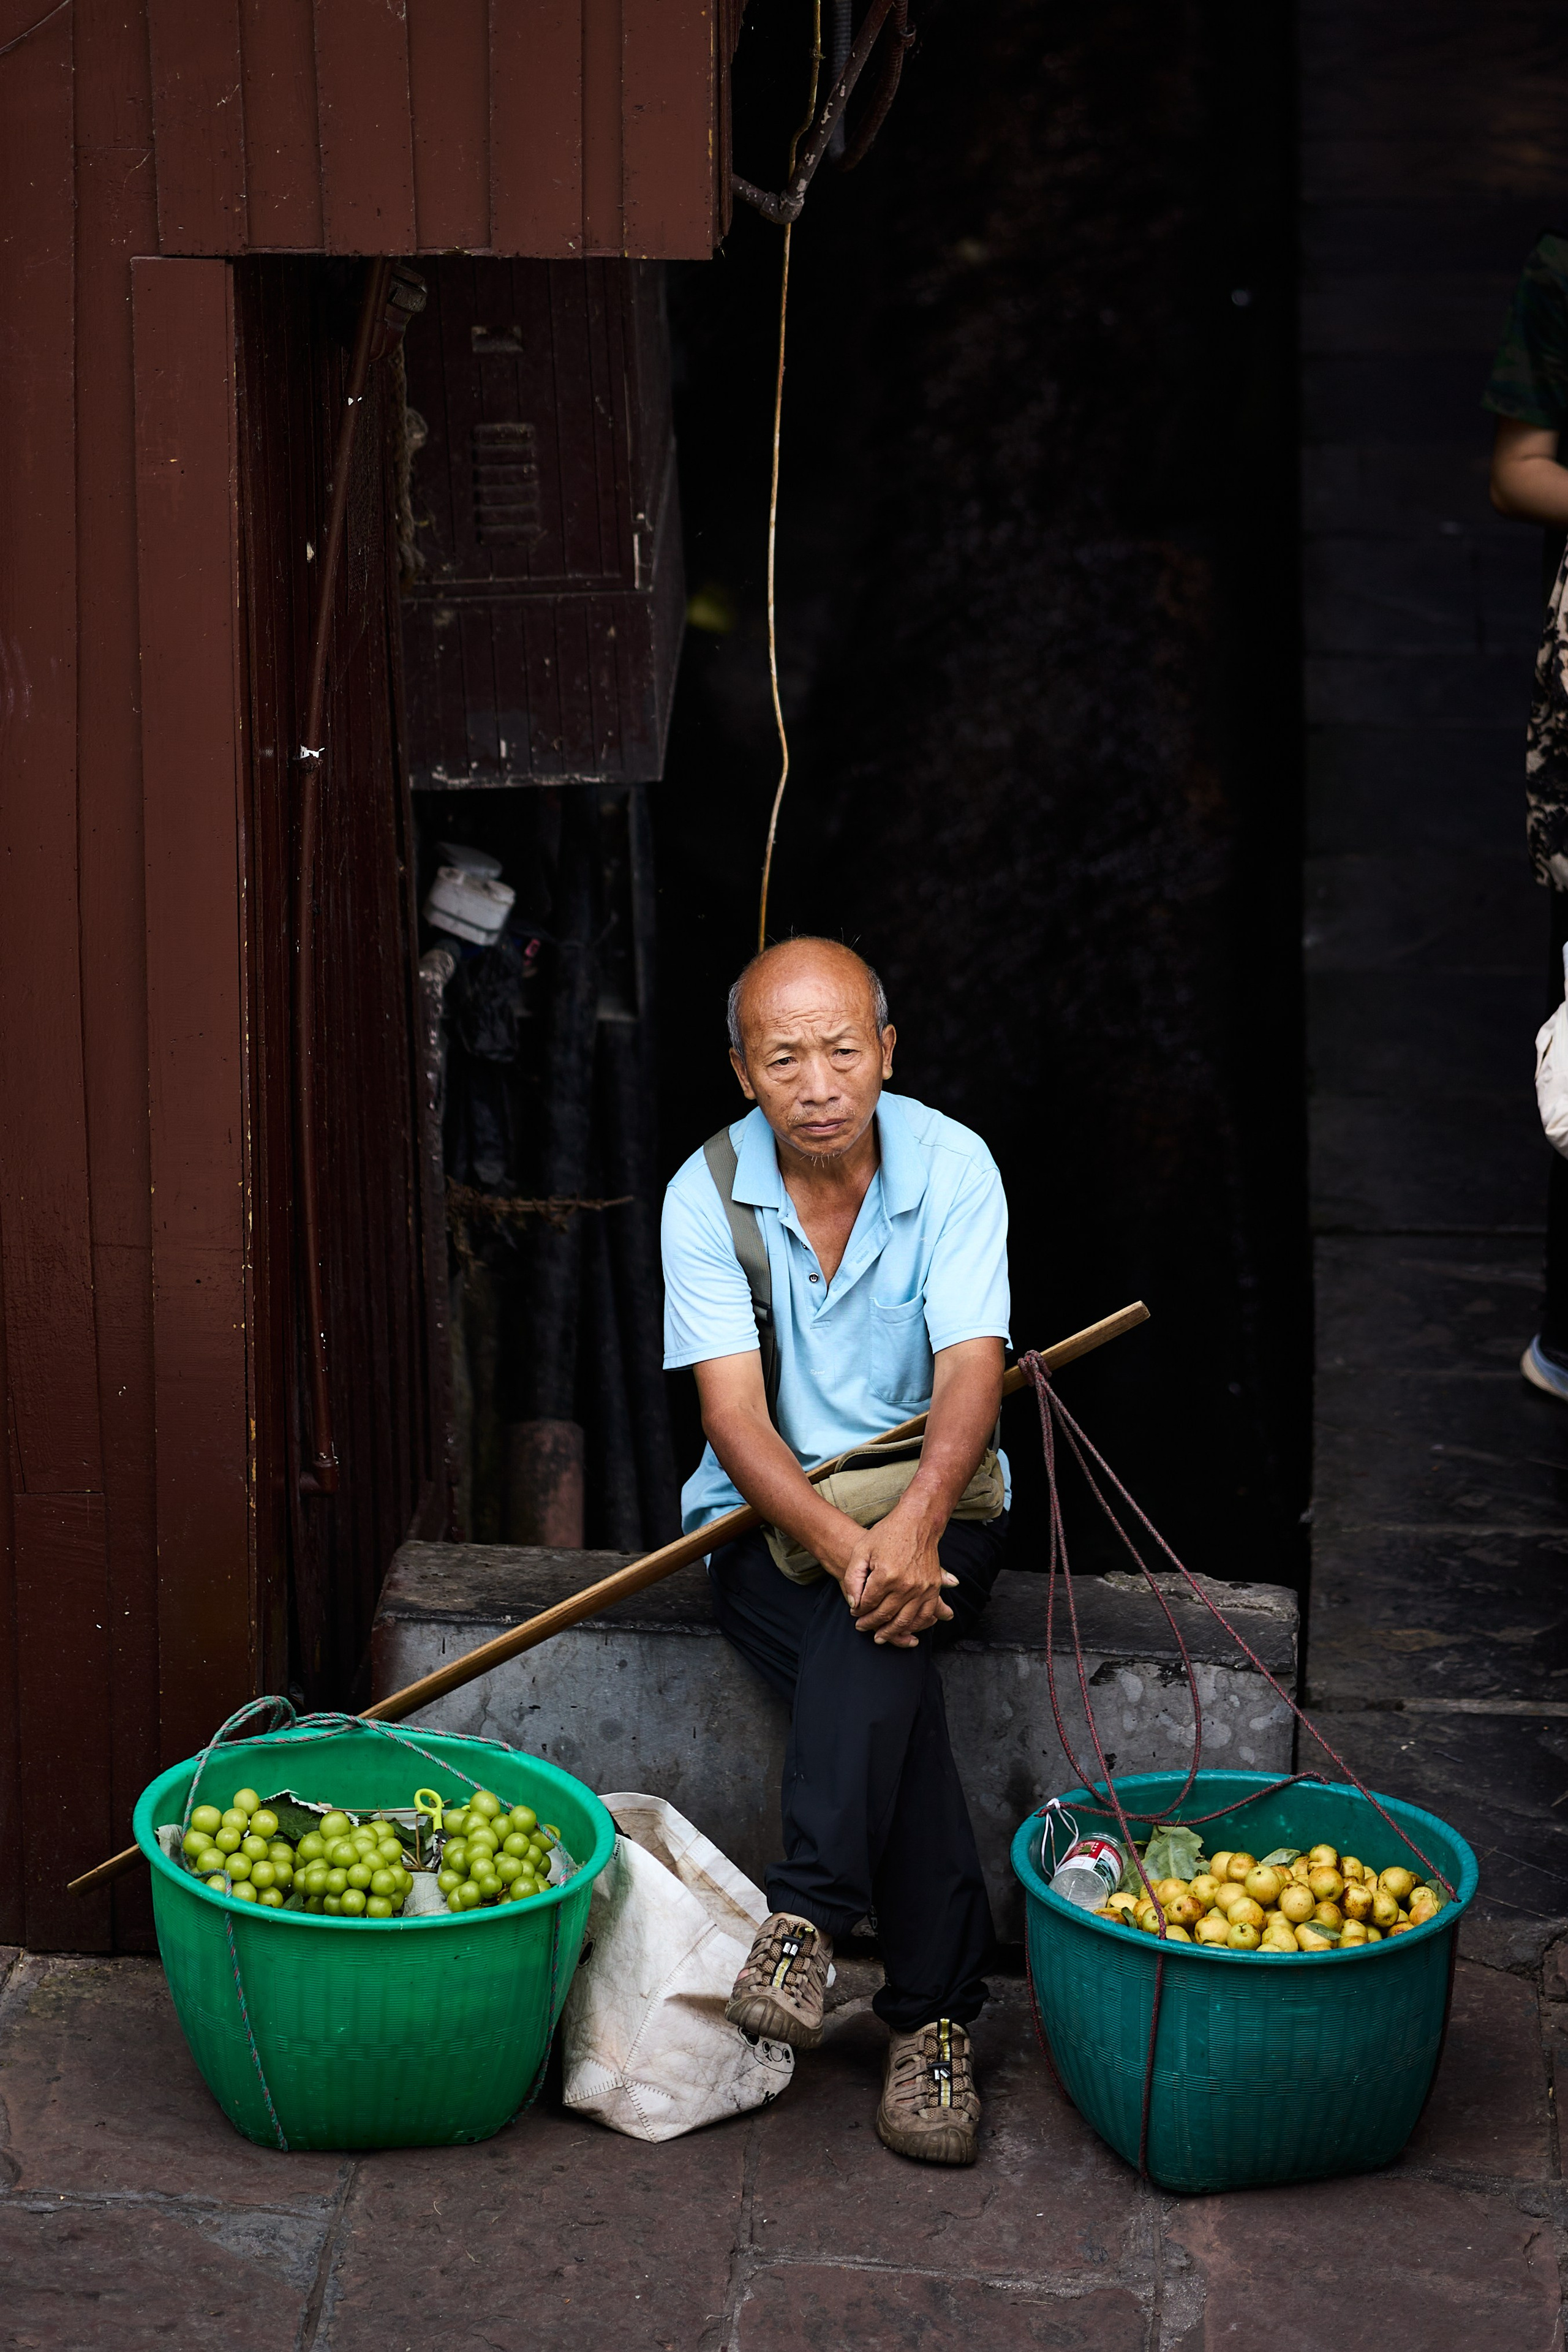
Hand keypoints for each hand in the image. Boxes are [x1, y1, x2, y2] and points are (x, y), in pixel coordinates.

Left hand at [841, 1506, 959, 1646]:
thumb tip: (854, 1604)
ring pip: (905, 1621)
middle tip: (862, 1627)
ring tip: (880, 1636)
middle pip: (885, 1615)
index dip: (859, 1611)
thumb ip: (854, 1578)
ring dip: (891, 1632)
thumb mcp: (862, 1551)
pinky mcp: (933, 1588)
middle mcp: (906, 1585)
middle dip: (870, 1623)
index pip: (868, 1603)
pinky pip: (925, 1615)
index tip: (854, 1612)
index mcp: (886, 1575)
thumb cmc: (886, 1534)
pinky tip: (904, 1629)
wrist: (917, 1522)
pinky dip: (914, 1626)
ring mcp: (922, 1588)